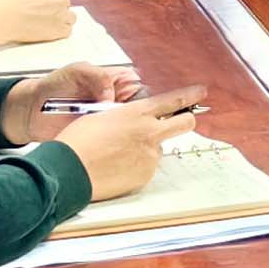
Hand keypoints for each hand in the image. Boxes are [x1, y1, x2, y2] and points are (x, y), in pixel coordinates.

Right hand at [0, 0, 73, 44]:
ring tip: (44, 23)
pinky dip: (59, 32)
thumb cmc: (6, 1)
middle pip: (66, 3)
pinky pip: (67, 31)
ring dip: (60, 19)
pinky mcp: (59, 30)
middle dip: (55, 7)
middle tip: (41, 13)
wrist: (0, 17)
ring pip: (70, 17)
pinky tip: (46, 31)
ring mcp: (62, 14)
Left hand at [0, 58, 144, 135]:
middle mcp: (118, 100)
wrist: (31, 110)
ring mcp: (109, 120)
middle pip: (141, 111)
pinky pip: (112, 141)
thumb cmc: (54, 85)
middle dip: (139, 118)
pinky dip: (113, 144)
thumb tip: (112, 95)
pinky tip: (107, 143)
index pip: (144, 88)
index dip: (147, 98)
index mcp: (120, 81)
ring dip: (126, 132)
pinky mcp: (99, 136)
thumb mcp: (77, 71)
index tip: (143, 106)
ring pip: (129, 128)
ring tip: (112, 132)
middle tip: (127, 122)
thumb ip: (98, 76)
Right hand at [36, 86, 209, 200]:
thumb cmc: (77, 141)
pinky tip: (115, 168)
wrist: (67, 170)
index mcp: (137, 112)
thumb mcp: (101, 116)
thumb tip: (132, 120)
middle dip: (186, 120)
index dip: (190, 95)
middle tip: (183, 120)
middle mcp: (150, 132)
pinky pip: (146, 167)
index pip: (173, 100)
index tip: (201, 92)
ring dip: (147, 149)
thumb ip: (125, 116)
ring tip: (117, 155)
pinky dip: (136, 167)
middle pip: (184, 123)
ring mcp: (149, 155)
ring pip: (158, 149)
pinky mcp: (144, 175)